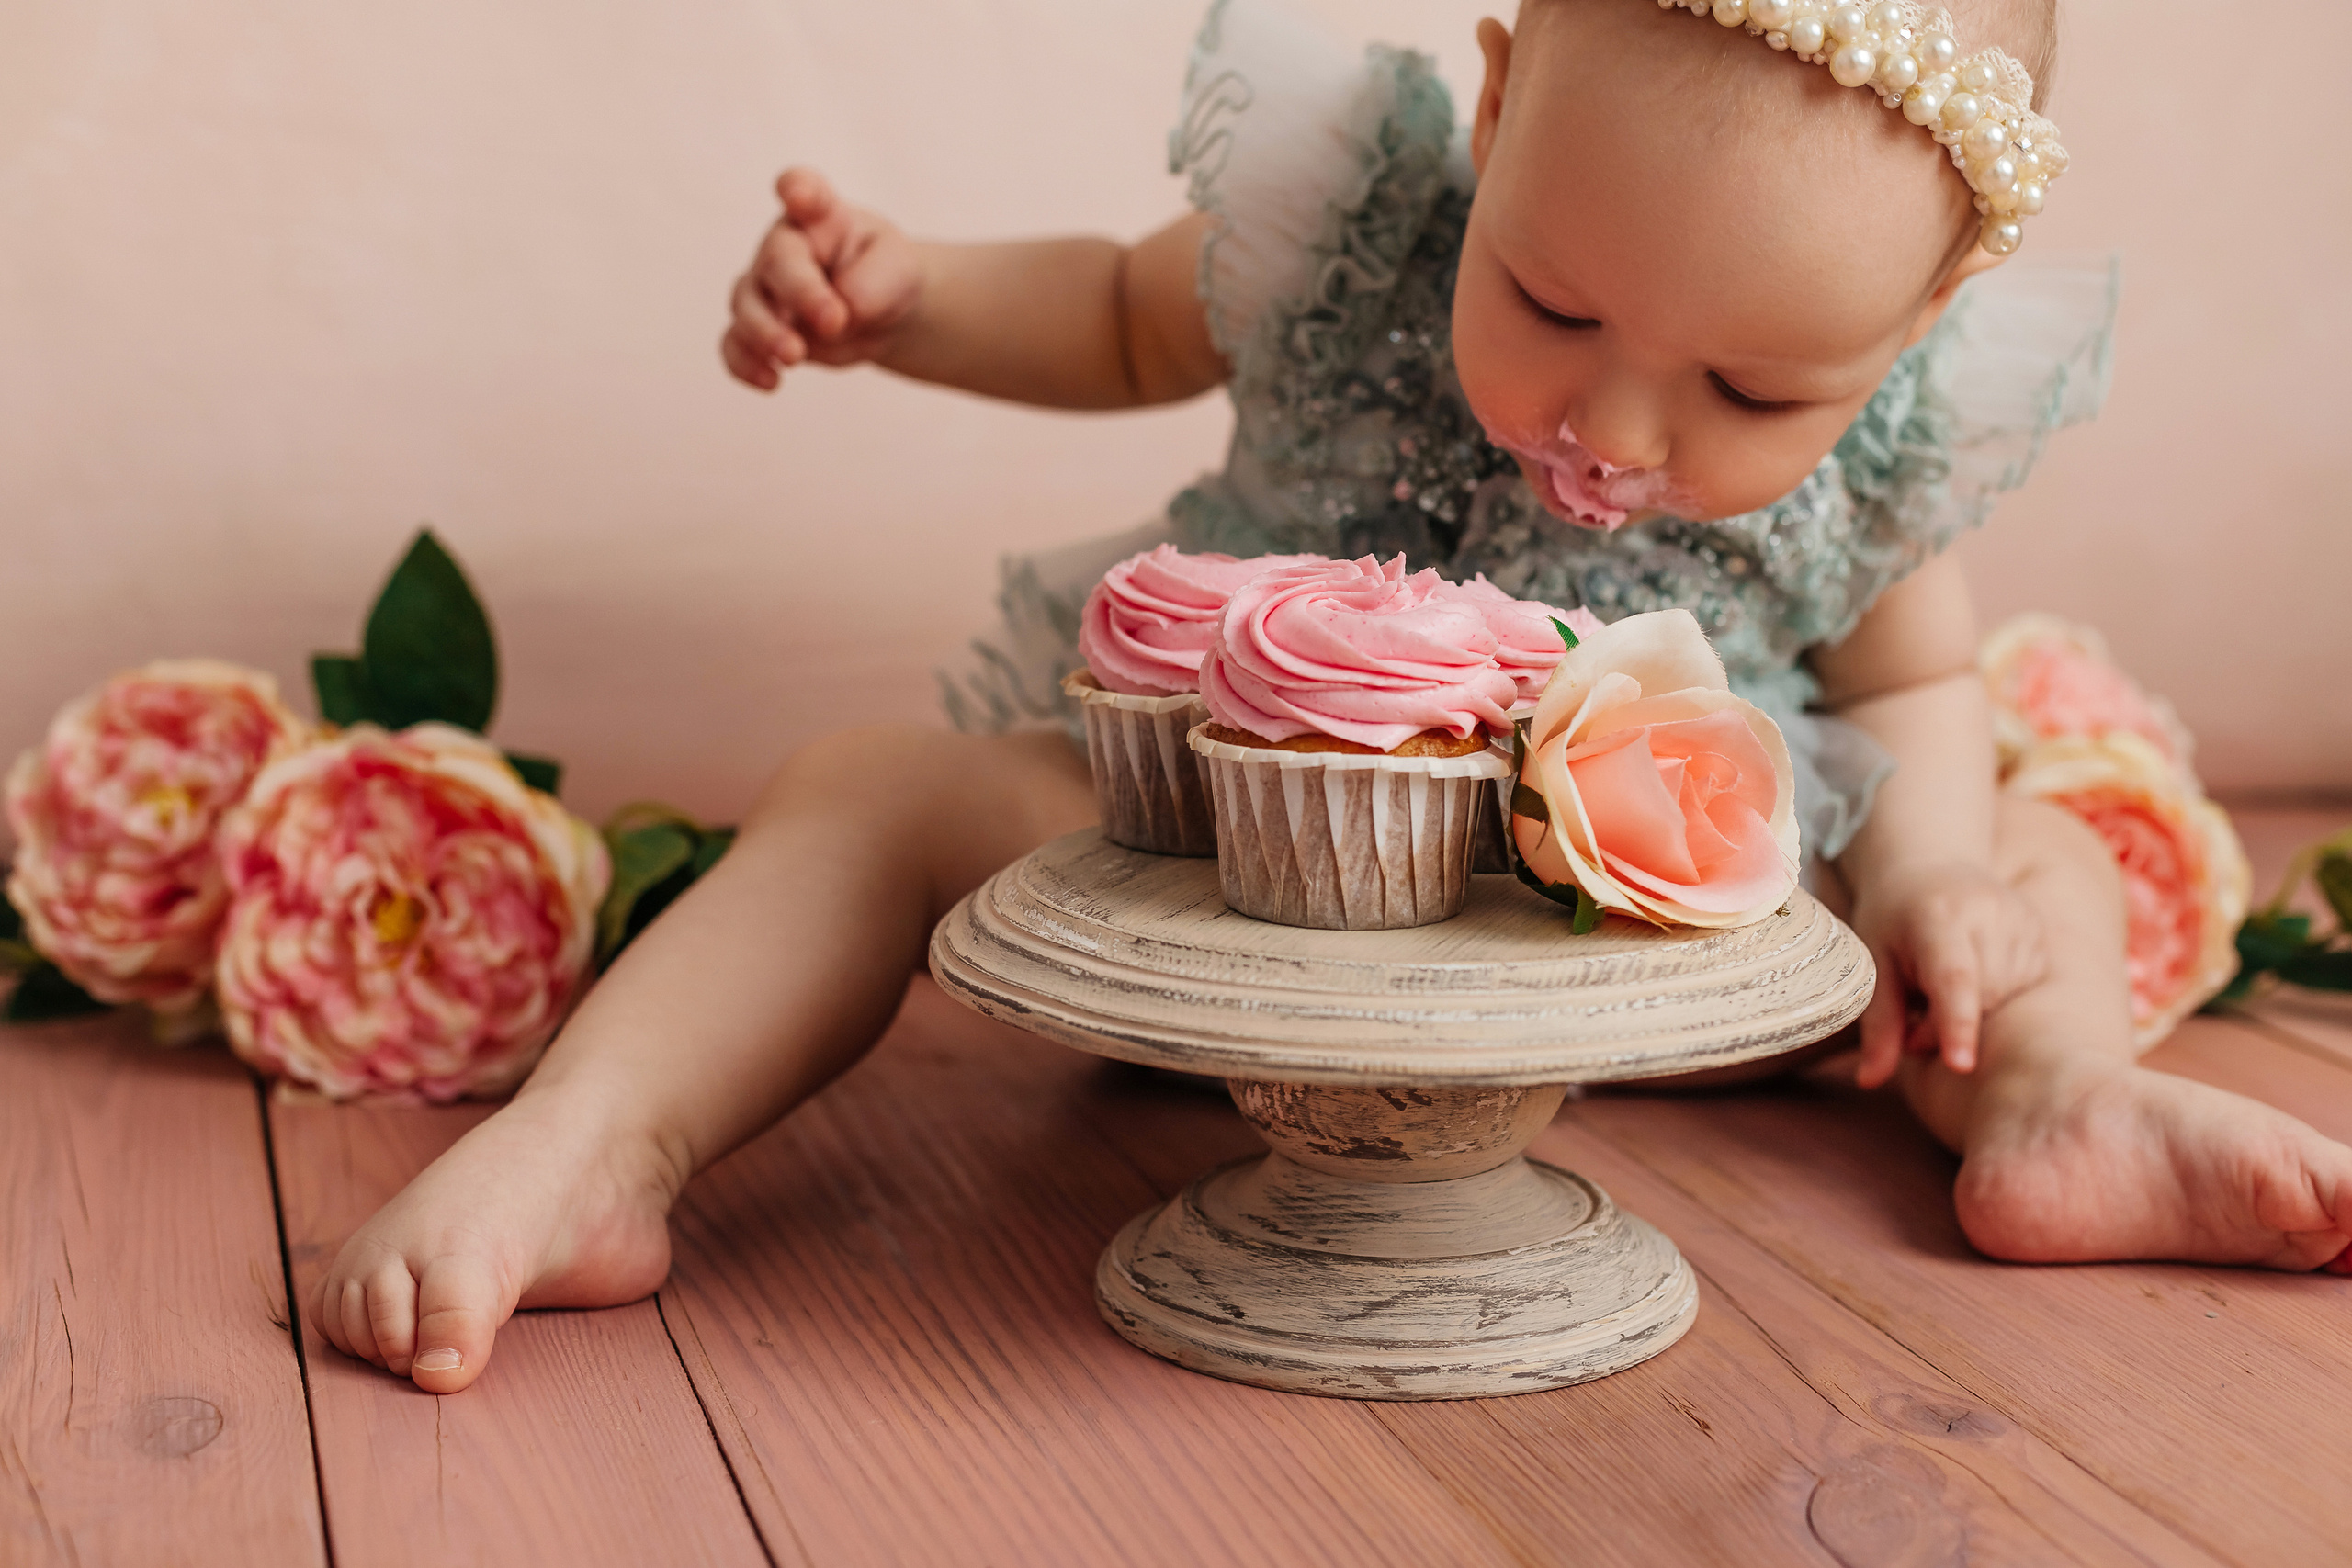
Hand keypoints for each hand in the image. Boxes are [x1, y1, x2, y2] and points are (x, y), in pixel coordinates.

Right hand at [721, 167, 923, 391]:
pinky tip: (771, 383)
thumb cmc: (887, 274)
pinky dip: (745, 364)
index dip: (797, 190)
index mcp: (820, 215)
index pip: (803, 189)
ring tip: (795, 357)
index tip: (797, 195)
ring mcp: (766, 289)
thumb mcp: (899, 270)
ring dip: (765, 334)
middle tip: (833, 322)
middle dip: (800, 295)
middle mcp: (784, 246)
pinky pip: (735, 345)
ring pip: (746, 306)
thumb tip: (840, 311)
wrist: (883, 313)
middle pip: (775, 263)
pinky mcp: (761, 330)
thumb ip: (871, 283)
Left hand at [1849, 863, 2046, 1089]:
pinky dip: (1996, 994)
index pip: (1953, 978)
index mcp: (1936, 917)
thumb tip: (1869, 1081)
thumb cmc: (1892, 922)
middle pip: (1979, 1000)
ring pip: (2004, 1000)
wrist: (1930, 867)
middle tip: (1915, 1005)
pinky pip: (2023, 989)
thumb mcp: (1873, 966)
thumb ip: (1878, 1025)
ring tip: (1941, 979)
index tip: (1960, 1065)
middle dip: (1946, 1023)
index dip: (1956, 1023)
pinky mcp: (2041, 932)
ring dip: (1973, 1009)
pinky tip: (1974, 970)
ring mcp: (2021, 920)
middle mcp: (1986, 913)